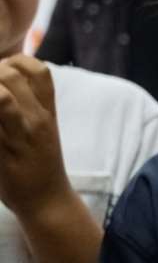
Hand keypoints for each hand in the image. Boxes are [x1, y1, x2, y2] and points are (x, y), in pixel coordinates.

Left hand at [0, 55, 70, 217]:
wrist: (47, 200)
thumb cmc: (40, 164)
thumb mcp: (44, 130)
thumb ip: (31, 106)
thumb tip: (8, 84)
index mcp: (47, 112)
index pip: (39, 69)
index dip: (16, 61)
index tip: (3, 71)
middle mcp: (37, 120)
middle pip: (12, 74)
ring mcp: (20, 136)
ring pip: (1, 97)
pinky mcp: (2, 153)